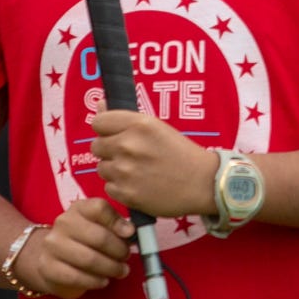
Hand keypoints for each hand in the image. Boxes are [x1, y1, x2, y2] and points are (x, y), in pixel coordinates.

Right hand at [13, 196, 133, 297]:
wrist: (48, 256)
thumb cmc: (82, 240)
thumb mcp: (97, 225)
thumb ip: (115, 225)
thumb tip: (130, 231)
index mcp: (79, 208)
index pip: (99, 208)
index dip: (117, 221)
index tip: (130, 233)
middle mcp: (63, 223)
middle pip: (99, 237)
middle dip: (118, 250)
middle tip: (126, 257)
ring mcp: (53, 245)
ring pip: (89, 259)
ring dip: (110, 268)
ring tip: (120, 271)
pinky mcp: (48, 267)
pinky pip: (76, 277)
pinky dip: (95, 281)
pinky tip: (103, 281)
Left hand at [90, 108, 218, 218]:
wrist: (201, 183)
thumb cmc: (181, 152)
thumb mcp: (157, 126)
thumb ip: (125, 118)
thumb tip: (99, 105)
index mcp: (138, 124)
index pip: (98, 122)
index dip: (105, 129)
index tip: (115, 134)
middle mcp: (128, 145)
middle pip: (96, 146)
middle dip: (109, 150)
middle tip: (130, 155)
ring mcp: (125, 171)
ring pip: (102, 168)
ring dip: (114, 170)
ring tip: (137, 171)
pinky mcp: (126, 193)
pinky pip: (109, 187)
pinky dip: (120, 187)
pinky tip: (138, 184)